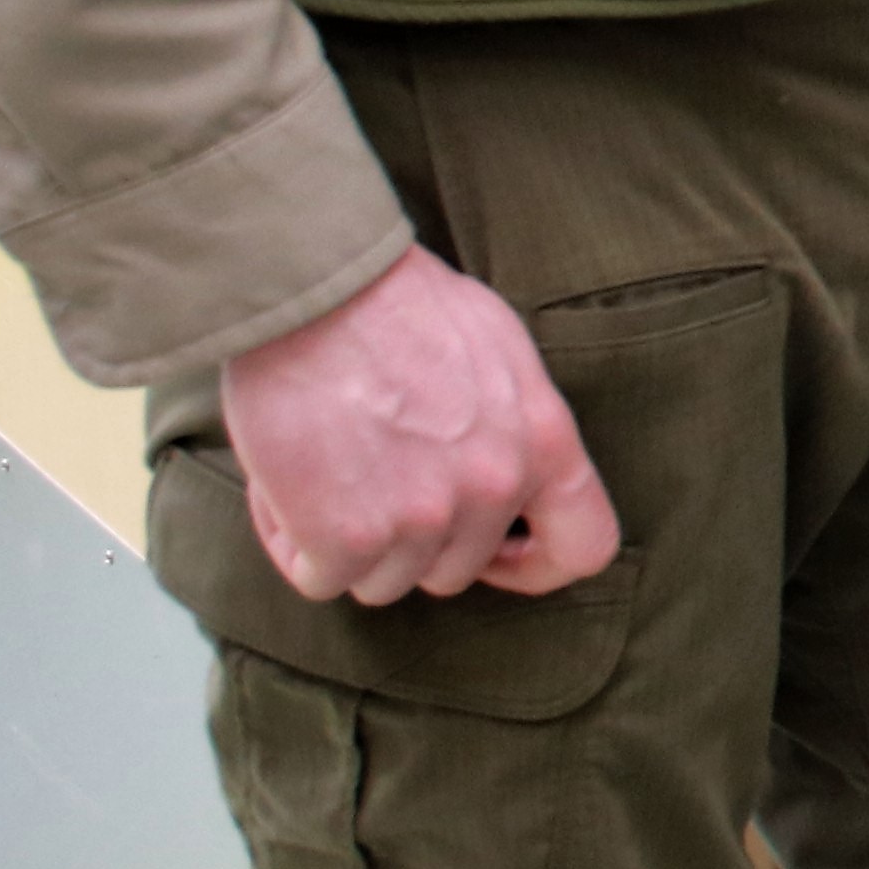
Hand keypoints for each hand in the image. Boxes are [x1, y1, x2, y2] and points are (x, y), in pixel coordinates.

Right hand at [219, 248, 619, 605]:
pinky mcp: (349, 537)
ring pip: (385, 581)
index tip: (495, 553)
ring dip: (349, 544)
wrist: (318, 287)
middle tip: (371, 482)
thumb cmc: (398, 302)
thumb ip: (513, 420)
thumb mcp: (499, 348)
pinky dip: (294, 545)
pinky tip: (284, 490)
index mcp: (544, 441)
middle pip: (456, 570)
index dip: (536, 563)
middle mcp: (496, 486)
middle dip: (412, 542)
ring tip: (325, 472)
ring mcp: (424, 517)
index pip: (583, 546)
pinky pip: (321, 580)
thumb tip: (504, 460)